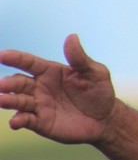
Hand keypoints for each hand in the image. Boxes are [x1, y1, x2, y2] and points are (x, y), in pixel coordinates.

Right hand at [0, 34, 117, 143]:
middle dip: (9, 83)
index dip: (15, 58)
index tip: (2, 55)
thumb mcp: (95, 72)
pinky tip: (15, 122)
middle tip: (2, 85)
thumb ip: (80, 58)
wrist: (105, 119)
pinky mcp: (40, 122)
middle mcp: (40, 87)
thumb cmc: (99, 91)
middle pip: (19, 83)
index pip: (29, 63)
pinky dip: (18, 121)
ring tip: (1, 100)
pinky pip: (26, 120)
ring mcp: (39, 105)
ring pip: (18, 102)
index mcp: (50, 71)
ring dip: (8, 101)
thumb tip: (72, 37)